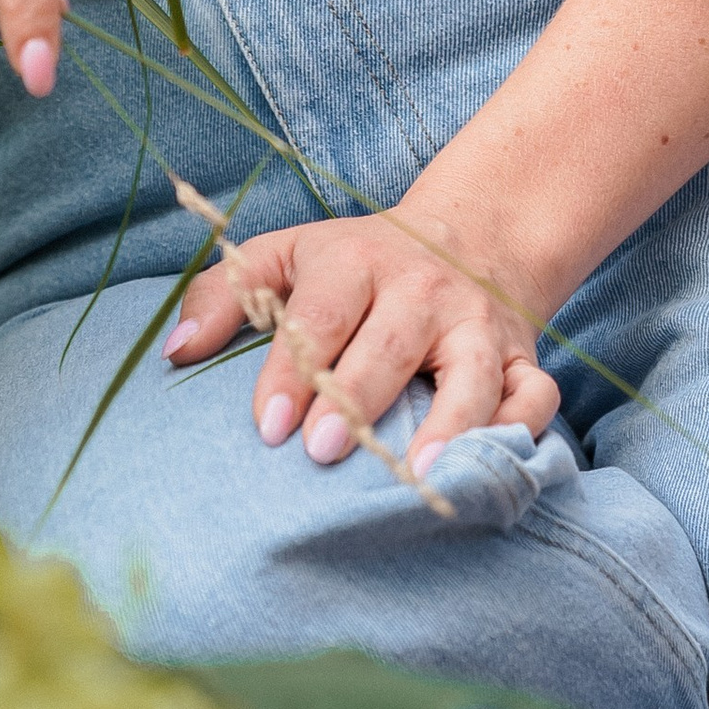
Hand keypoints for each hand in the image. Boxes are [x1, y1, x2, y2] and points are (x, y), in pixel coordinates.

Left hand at [162, 201, 559, 478]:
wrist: (471, 235)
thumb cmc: (356, 266)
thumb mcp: (288, 255)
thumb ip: (226, 295)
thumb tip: (174, 351)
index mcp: (358, 260)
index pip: (322, 312)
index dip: (292, 367)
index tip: (265, 426)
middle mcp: (423, 290)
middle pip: (392, 341)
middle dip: (359, 396)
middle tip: (323, 452)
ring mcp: (478, 325)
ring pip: (472, 373)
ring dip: (449, 423)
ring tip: (418, 472)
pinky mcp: (521, 357)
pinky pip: (534, 394)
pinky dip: (522, 429)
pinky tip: (486, 468)